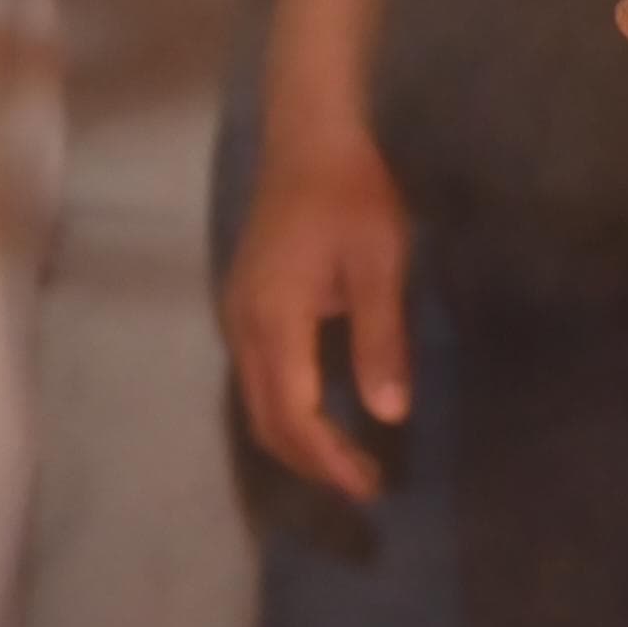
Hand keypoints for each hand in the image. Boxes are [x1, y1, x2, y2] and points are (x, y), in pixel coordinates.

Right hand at [223, 110, 414, 501]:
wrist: (309, 139)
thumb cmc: (352, 195)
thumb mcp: (380, 264)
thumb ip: (381, 339)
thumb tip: (389, 413)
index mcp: (276, 321)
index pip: (295, 415)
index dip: (329, 459)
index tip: (368, 487)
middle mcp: (244, 328)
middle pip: (268, 420)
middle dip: (313, 461)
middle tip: (365, 485)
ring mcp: (238, 317)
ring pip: (258, 402)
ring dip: (299, 439)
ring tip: (348, 461)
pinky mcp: (245, 306)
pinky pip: (258, 377)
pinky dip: (288, 409)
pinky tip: (324, 413)